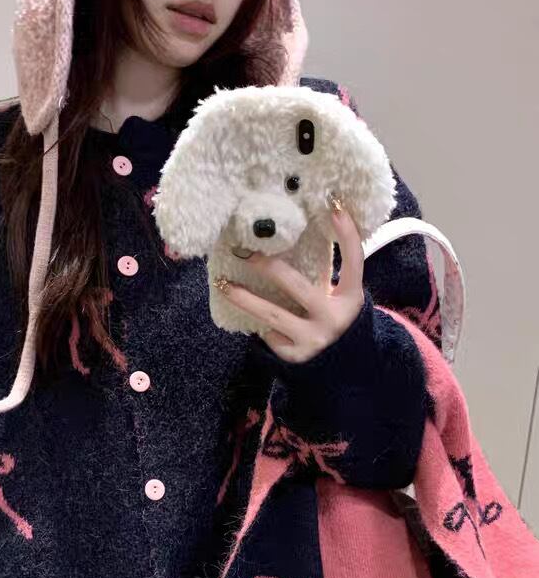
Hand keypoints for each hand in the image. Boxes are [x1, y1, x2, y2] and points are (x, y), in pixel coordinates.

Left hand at [216, 205, 365, 362]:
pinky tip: (256, 321)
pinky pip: (271, 335)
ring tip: (224, 283)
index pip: (353, 261)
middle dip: (269, 267)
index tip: (334, 207)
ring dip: (245, 299)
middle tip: (246, 252)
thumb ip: (328, 275)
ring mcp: (313, 339)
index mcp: (350, 298)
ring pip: (272, 315)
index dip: (347, 235)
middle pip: (298, 286)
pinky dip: (265, 326)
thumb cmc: (335, 322)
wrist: (341, 370)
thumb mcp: (342, 299)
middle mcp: (333, 318)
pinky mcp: (296, 356)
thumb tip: (296, 239)